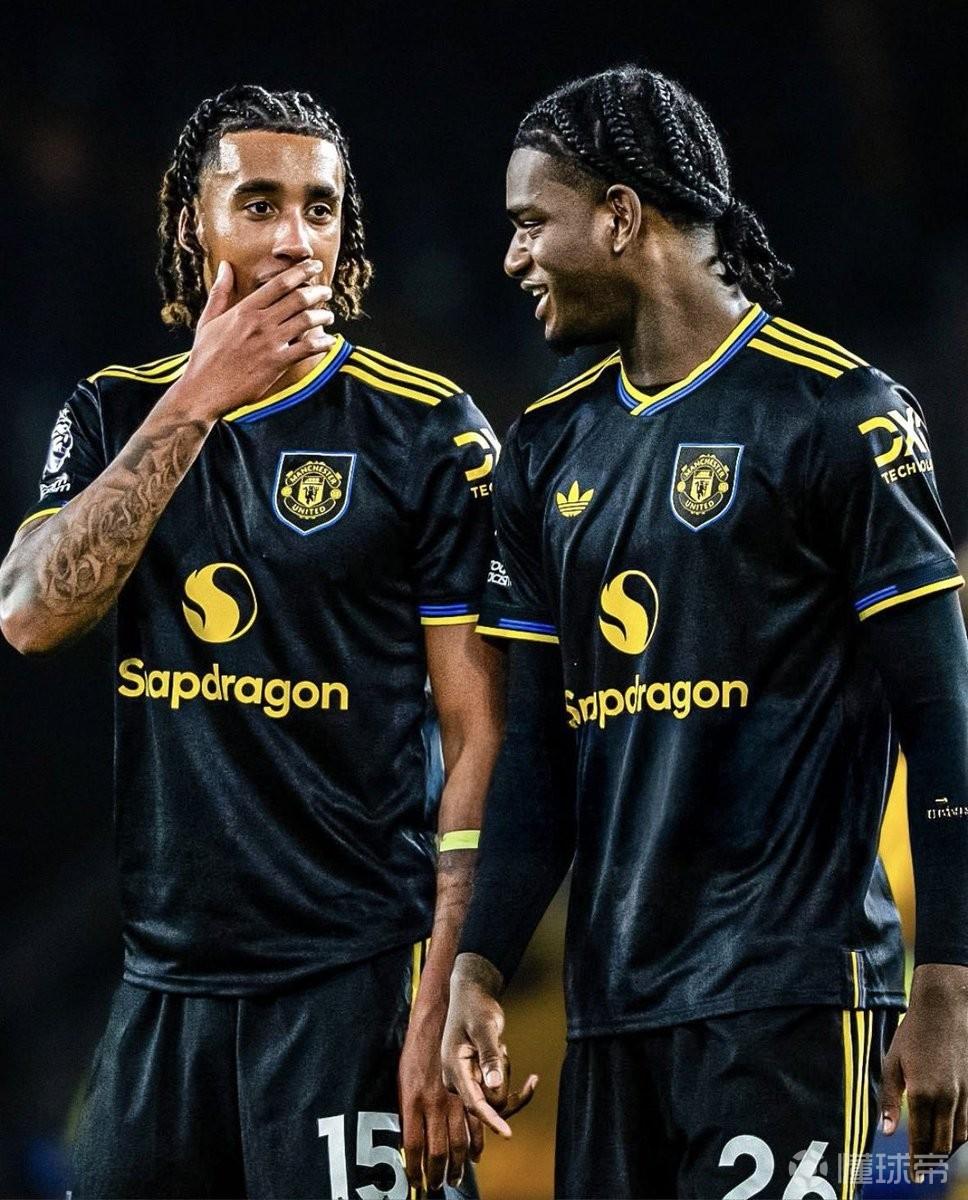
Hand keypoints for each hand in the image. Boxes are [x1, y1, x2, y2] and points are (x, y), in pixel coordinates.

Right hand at [171, 259, 335, 421]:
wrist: (203, 389)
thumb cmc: (204, 356)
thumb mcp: (208, 320)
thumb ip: (220, 292)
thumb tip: (225, 266)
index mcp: (244, 309)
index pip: (279, 284)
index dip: (300, 272)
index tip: (313, 266)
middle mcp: (259, 323)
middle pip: (298, 299)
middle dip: (317, 291)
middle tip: (326, 290)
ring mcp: (270, 343)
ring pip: (306, 321)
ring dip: (323, 315)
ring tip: (329, 315)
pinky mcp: (277, 364)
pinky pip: (307, 348)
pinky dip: (322, 343)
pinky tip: (329, 342)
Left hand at [399, 1005, 483, 1192]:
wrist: (440, 1019)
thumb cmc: (416, 1049)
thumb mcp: (402, 1078)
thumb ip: (406, 1108)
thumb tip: (405, 1139)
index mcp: (412, 1099)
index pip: (412, 1145)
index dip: (414, 1168)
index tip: (414, 1182)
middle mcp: (433, 1102)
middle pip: (436, 1150)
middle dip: (436, 1173)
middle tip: (436, 1188)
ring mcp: (453, 1097)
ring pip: (458, 1142)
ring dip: (457, 1165)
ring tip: (455, 1179)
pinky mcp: (469, 1091)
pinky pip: (476, 1125)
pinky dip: (476, 1144)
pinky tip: (475, 1157)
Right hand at [441, 954, 537, 1137]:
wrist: (471, 995)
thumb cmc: (475, 1007)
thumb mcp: (485, 1028)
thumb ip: (489, 1057)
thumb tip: (494, 1086)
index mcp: (454, 1070)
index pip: (474, 1103)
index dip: (492, 1120)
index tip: (508, 1134)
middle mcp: (459, 1080)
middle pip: (490, 1102)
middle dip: (505, 1079)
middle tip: (502, 1048)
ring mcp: (468, 1081)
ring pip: (497, 1098)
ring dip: (507, 1075)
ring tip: (501, 1046)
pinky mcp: (477, 1079)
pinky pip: (499, 1094)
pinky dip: (514, 1086)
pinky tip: (532, 1078)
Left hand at [881, 963, 967, 1178]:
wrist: (945, 1009)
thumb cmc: (913, 1034)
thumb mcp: (892, 1063)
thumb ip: (890, 1099)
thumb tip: (886, 1131)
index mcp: (922, 1093)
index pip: (921, 1138)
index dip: (917, 1161)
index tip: (913, 1177)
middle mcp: (947, 1098)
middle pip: (943, 1143)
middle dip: (933, 1160)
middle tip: (923, 1171)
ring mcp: (965, 1094)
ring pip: (960, 1136)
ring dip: (949, 1150)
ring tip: (936, 1158)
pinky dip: (962, 1135)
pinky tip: (952, 1137)